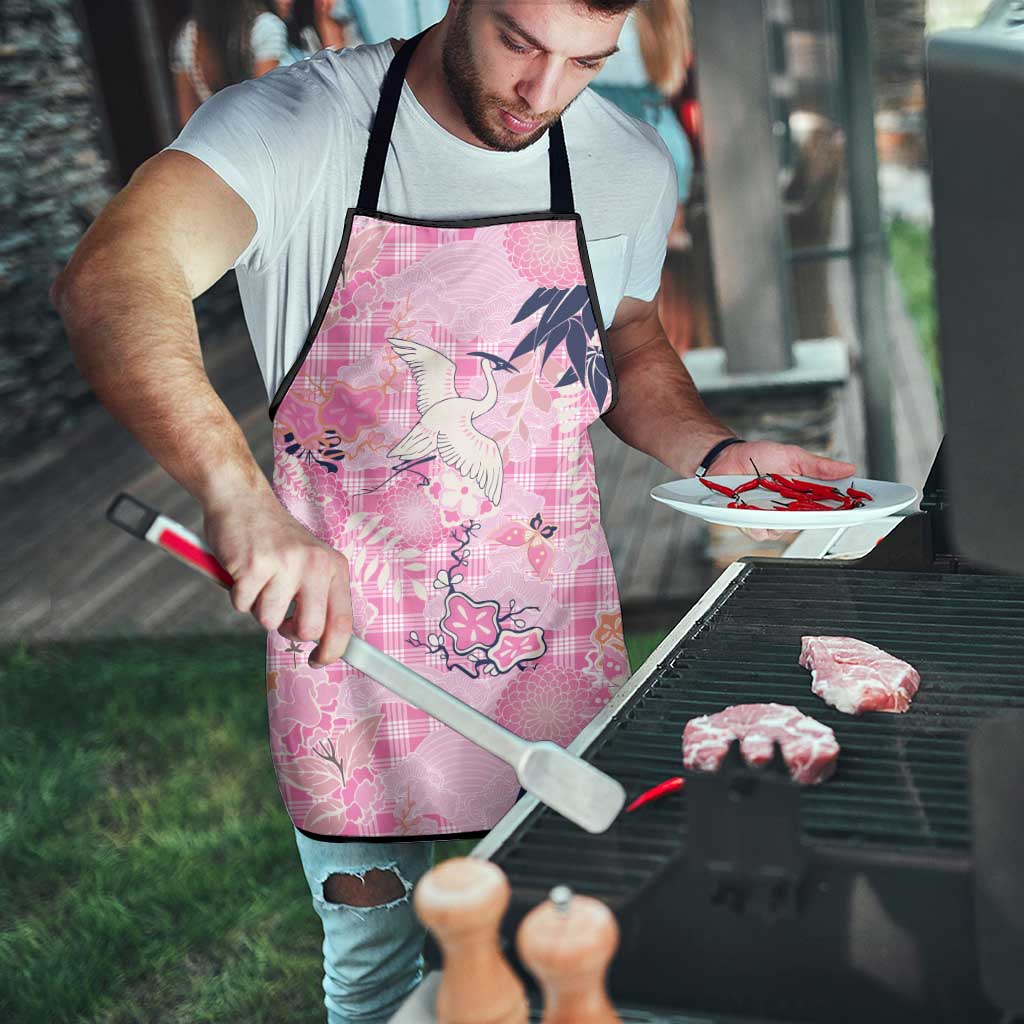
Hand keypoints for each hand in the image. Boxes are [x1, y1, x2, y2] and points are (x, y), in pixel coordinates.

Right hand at [203, 490, 352, 665]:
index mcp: (334, 566)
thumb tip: (325, 643)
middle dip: (289, 631)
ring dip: (258, 607)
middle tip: (280, 613)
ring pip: (269, 621)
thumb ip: (319, 596)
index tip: (319, 661)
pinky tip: (242, 570)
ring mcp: (285, 564)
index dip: (332, 650)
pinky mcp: (254, 566)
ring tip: (259, 579)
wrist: (242, 499)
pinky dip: (237, 595)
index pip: (343, 622)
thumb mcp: (310, 561)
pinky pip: (242, 606)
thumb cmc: (275, 539)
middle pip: (308, 630)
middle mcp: (315, 565)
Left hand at [709, 440, 856, 541]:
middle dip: (812, 517)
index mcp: (803, 495)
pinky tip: (755, 512)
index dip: (844, 510)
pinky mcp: (750, 523)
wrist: (726, 457)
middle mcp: (788, 510)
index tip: (857, 508)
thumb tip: (848, 468)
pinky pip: (759, 532)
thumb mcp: (792, 456)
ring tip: (775, 504)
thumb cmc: (758, 457)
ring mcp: (769, 518)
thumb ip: (818, 466)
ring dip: (781, 519)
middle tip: (813, 506)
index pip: (828, 507)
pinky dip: (758, 524)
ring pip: (784, 531)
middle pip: (808, 523)